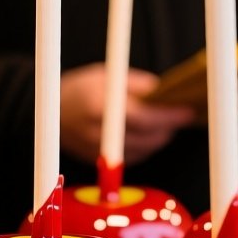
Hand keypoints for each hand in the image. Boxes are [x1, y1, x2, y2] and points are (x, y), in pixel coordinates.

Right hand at [60, 64, 194, 165]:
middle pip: (146, 138)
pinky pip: (130, 159)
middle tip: (182, 116)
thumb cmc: (81, 88)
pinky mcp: (96, 161)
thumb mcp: (108, 75)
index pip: (144, 117)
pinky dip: (145, 148)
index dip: (169, 116)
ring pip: (142, 151)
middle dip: (168, 128)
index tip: (188, 111)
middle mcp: (96, 133)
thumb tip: (167, 93)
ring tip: (169, 124)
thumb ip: (138, 85)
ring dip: (159, 139)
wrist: (50, 109)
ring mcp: (95, 151)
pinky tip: (152, 135)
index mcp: (99, 107)